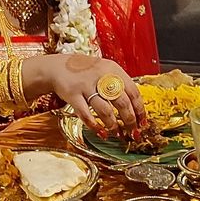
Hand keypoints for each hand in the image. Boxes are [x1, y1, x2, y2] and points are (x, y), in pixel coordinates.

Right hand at [28, 54, 144, 133]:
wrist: (57, 67)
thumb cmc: (84, 71)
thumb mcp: (104, 70)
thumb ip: (118, 83)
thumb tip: (134, 105)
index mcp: (113, 69)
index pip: (133, 91)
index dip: (140, 109)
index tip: (142, 121)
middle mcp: (101, 76)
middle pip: (122, 102)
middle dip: (130, 121)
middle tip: (133, 132)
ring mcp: (87, 86)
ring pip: (106, 110)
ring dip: (114, 125)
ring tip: (117, 133)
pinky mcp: (73, 95)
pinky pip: (86, 114)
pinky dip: (95, 126)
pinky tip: (101, 132)